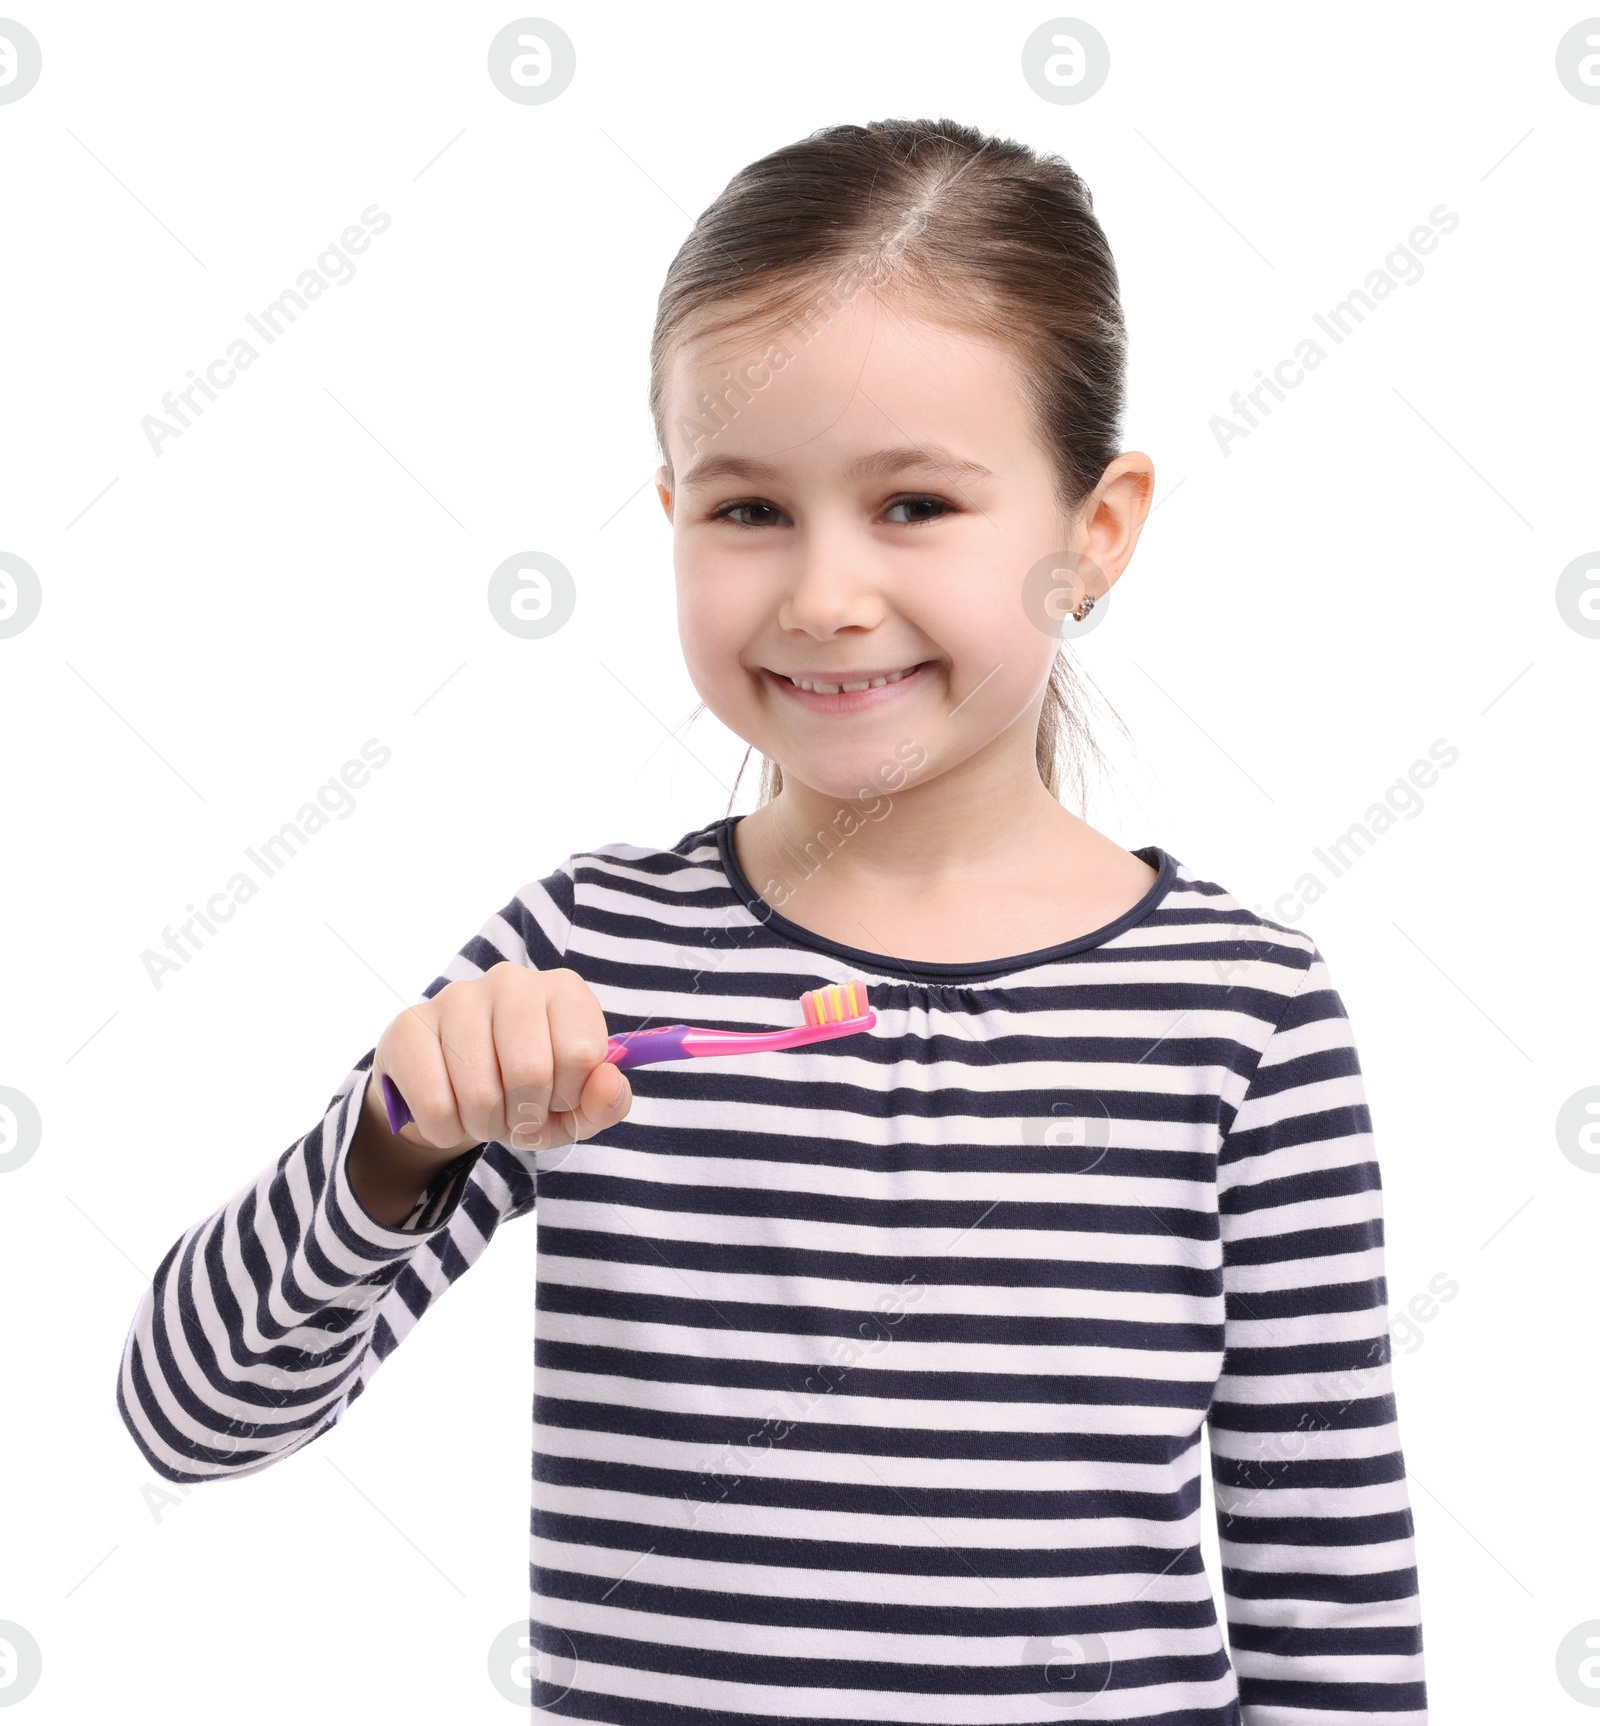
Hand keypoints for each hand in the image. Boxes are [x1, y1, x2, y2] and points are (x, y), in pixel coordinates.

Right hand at [369, 962, 631, 1176]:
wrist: (450, 1090)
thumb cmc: (525, 1093)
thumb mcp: (573, 1109)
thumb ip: (605, 1102)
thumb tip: (608, 1082)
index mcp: (564, 991)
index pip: (582, 1054)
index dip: (570, 1095)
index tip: (558, 1097)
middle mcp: (512, 981)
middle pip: (531, 1072)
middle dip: (525, 1115)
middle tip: (516, 1113)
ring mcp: (457, 997)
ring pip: (480, 1093)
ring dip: (485, 1125)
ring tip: (484, 1113)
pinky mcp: (409, 1026)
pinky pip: (435, 1104)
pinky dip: (446, 1130)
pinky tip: (450, 1112)